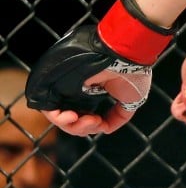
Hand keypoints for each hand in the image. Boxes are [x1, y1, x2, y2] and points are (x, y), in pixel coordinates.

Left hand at [26, 0, 175, 131]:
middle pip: (71, 122)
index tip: (101, 123)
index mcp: (93, 95)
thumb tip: (104, 129)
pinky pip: (51, 110)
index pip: (84, 118)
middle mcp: (78, 93)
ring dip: (74, 126)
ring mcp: (67, 90)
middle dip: (83, 128)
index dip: (91, 126)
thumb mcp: (131, 101)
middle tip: (94, 122)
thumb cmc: (133, 75)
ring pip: (61, 119)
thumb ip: (118, 117)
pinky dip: (61, 119)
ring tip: (88, 121)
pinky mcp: (57, 87)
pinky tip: (74, 117)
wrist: (126, 59)